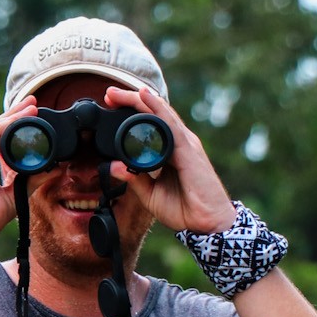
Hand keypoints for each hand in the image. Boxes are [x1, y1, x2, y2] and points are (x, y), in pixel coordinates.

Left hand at [103, 86, 236, 233]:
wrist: (207, 224)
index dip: (131, 114)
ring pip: (161, 114)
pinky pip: (170, 125)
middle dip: (131, 101)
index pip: (151, 125)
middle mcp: (179, 143)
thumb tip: (113, 167)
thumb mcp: (150, 194)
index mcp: (171, 152)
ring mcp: (185, 144)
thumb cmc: (185, 209)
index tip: (109, 106)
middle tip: (109, 93)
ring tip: (119, 92)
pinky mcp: (188, 150)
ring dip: (140, 100)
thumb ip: (134, 178)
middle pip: (154, 114)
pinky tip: (145, 97)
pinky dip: (157, 109)